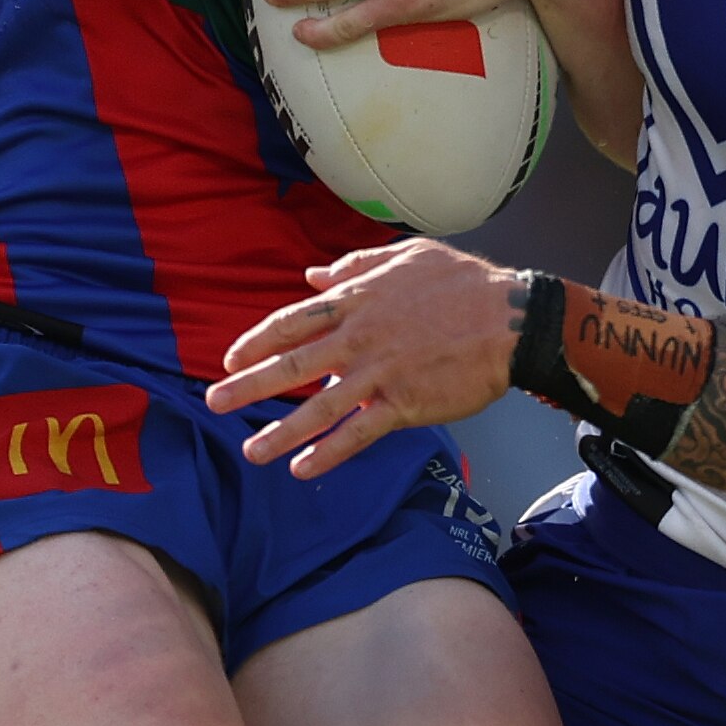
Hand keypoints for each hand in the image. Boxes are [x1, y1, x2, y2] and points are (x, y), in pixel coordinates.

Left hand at [209, 238, 523, 476]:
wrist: (512, 318)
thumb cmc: (463, 283)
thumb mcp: (406, 256)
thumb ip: (355, 265)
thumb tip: (313, 274)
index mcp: (356, 301)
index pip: (292, 322)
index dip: (257, 341)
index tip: (229, 357)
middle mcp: (359, 338)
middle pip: (291, 364)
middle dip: (248, 386)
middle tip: (213, 403)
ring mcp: (379, 373)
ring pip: (317, 406)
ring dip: (280, 430)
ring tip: (250, 451)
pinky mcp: (404, 404)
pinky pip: (358, 432)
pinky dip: (329, 452)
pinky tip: (303, 470)